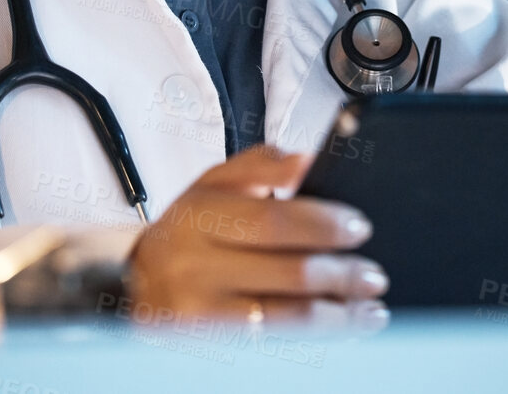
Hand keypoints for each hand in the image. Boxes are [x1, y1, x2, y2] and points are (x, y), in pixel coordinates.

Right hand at [124, 144, 388, 330]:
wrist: (135, 283)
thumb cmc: (187, 230)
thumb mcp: (213, 183)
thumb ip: (261, 164)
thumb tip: (306, 161)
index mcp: (198, 216)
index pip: (273, 220)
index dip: (323, 225)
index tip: (359, 227)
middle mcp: (195, 266)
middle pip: (287, 273)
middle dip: (341, 275)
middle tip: (373, 274)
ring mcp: (201, 313)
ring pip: (287, 318)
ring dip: (339, 315)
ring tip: (369, 307)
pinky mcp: (209, 346)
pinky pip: (275, 344)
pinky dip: (315, 337)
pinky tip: (340, 328)